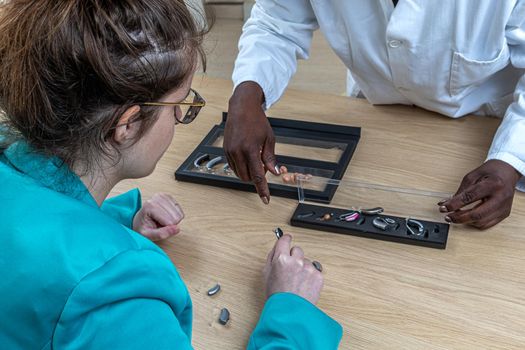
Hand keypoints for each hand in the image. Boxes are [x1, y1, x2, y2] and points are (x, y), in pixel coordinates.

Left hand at [132, 193, 183, 240]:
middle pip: (175, 217)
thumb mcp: (147, 235)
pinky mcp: (168, 197)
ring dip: (173, 220)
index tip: (156, 227)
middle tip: (159, 224)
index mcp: (150, 206)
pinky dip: (175, 216)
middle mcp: (157, 198)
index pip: (169, 222)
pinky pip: (180, 211)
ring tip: (161, 220)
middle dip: (170, 224)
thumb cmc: (142, 228)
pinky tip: (166, 216)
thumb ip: (161, 234)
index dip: (166, 229)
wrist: (140, 220)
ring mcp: (163, 196)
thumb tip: (177, 229)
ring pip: (179, 214)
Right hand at [224, 81, 279, 203]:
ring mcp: (230, 151)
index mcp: (250, 149)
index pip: (257, 176)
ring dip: (249, 172)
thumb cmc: (257, 121)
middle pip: (248, 177)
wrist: (242, 108)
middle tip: (264, 165)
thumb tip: (275, 173)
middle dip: (257, 177)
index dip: (262, 189)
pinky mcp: (225, 150)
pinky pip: (234, 166)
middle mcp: (238, 152)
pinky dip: (242, 166)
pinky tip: (247, 156)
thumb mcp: (269, 138)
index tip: (266, 199)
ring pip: (240, 174)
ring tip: (256, 159)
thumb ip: (270, 158)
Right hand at [263, 234, 323, 304]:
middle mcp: (296, 261)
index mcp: (281, 259)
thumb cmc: (277, 296)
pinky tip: (304, 285)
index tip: (287, 238)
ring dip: (302, 267)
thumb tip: (276, 247)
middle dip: (294, 256)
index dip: (285, 239)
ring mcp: (308, 268)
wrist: (290, 312)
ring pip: (306, 260)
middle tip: (290, 268)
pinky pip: (314, 270)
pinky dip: (310, 276)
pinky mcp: (318, 276)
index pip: (284, 240)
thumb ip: (271, 258)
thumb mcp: (266, 275)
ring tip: (297, 281)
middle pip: (297, 249)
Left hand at [439, 160, 520, 228]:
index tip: (443, 208)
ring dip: (465, 221)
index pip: (470, 197)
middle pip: (477, 214)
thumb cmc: (491, 172)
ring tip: (455, 216)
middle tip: (448, 217)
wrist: (508, 172)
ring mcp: (504, 208)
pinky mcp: (504, 214)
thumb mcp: (473, 176)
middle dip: (459, 218)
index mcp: (493, 185)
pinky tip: (467, 218)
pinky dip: (474, 223)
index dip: (454, 204)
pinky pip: (487, 224)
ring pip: (481, 222)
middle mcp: (501, 198)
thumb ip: (460, 191)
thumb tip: (446, 203)